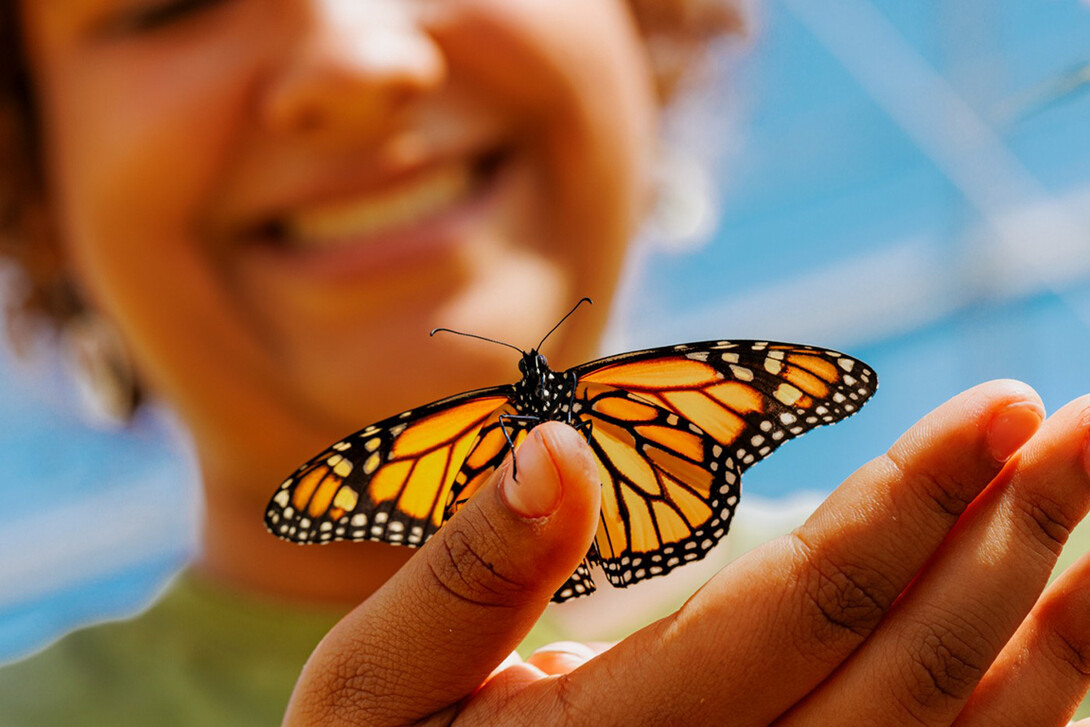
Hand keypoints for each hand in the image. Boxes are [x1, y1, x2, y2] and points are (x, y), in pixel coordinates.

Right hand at [283, 381, 1089, 725]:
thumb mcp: (373, 691)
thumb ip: (464, 578)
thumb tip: (558, 452)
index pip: (797, 615)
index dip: (908, 508)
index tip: (1002, 410)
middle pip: (909, 674)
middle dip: (1011, 539)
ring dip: (1055, 630)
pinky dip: (1027, 704)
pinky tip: (1071, 626)